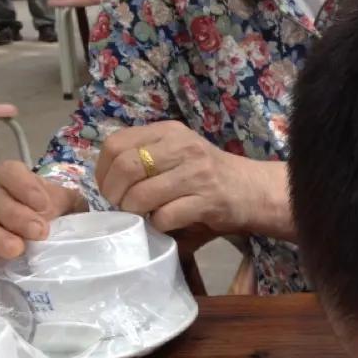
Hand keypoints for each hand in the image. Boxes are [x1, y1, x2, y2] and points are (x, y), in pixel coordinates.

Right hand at [0, 162, 85, 258]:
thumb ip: (75, 204)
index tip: (44, 204)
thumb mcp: (76, 210)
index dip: (23, 184)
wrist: (61, 251)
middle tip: (39, 232)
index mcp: (21, 187)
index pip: (9, 171)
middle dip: (16, 215)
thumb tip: (90, 208)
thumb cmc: (68, 225)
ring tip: (16, 249)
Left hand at [95, 122, 291, 242]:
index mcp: (169, 132)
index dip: (103, 171)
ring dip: (134, 211)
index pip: (116, 144)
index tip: (109, 188)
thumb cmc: (209, 175)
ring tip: (141, 216)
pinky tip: (164, 224)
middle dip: (114, 194)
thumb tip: (107, 181)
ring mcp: (196, 173)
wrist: (254, 190)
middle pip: (125, 168)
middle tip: (121, 206)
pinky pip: (165, 216)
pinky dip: (157, 225)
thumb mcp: (178, 153)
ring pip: (142, 194)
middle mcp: (182, 147)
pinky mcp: (208, 201)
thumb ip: (147, 157)